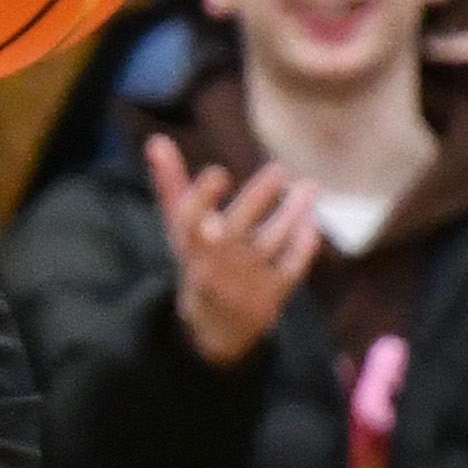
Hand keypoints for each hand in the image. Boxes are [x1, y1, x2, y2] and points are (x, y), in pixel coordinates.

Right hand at [143, 131, 320, 367]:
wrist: (215, 326)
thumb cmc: (199, 259)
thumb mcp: (180, 228)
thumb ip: (171, 184)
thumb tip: (157, 141)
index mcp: (188, 245)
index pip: (189, 220)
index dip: (203, 197)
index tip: (219, 173)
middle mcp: (212, 264)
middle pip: (234, 230)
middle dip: (256, 199)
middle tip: (278, 168)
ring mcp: (243, 282)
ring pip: (270, 243)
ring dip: (292, 212)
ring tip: (308, 186)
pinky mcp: (271, 296)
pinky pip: (291, 267)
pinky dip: (303, 244)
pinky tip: (310, 220)